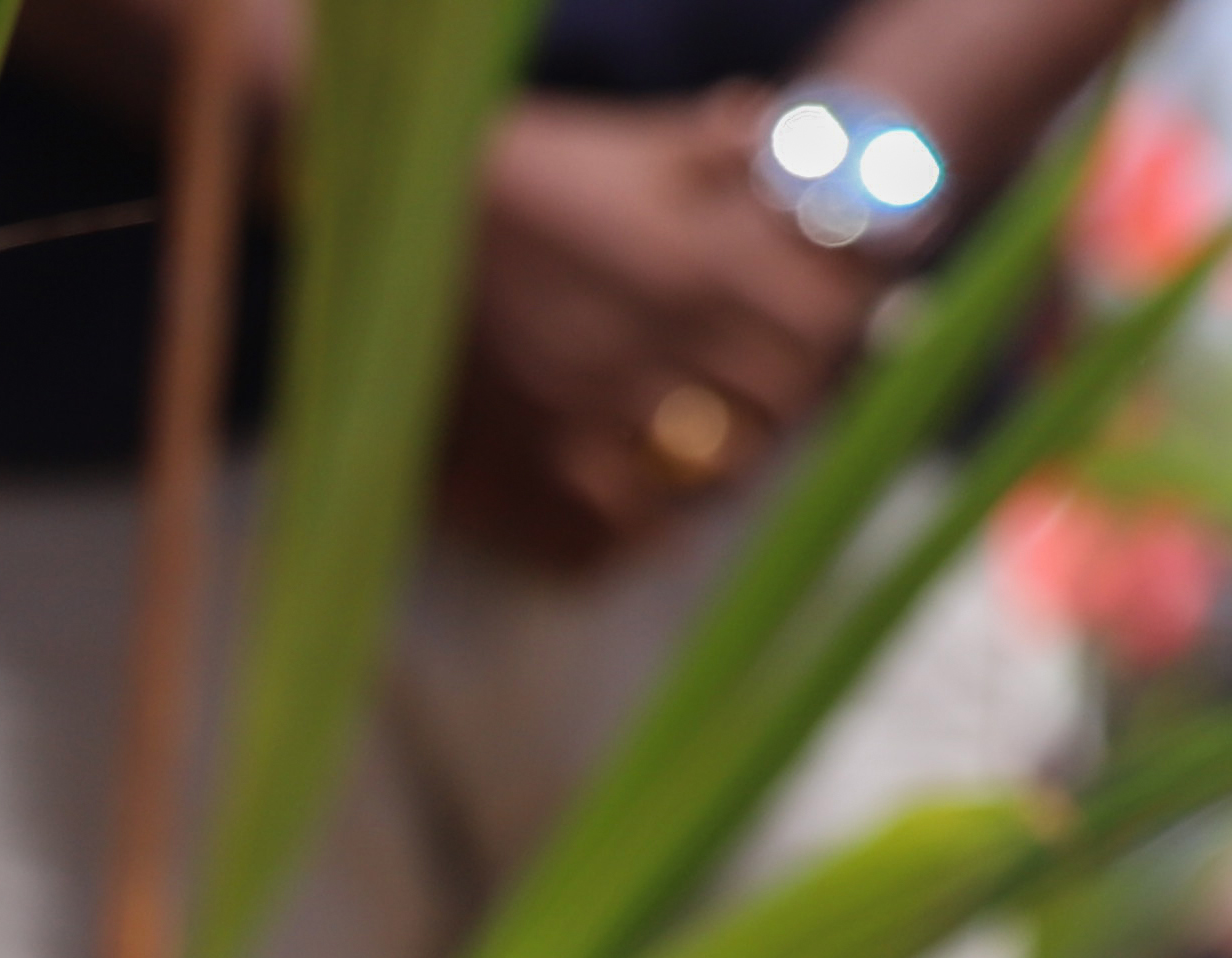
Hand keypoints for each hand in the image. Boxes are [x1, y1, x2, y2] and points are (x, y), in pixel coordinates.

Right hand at [439, 89, 886, 573]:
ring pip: (694, 488)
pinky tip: (628, 512)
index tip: (817, 343)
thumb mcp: (634, 147)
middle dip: (771, 415)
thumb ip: (718, 150)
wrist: (400, 223)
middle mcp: (658, 351)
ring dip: (704, 481)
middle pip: (768, 419)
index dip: (831, 344)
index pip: (819, 336)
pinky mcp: (526, 464)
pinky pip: (604, 535)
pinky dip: (626, 534)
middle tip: (755, 408)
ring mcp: (590, 417)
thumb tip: (772, 149)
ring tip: (693, 463)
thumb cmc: (526, 180)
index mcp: (700, 268)